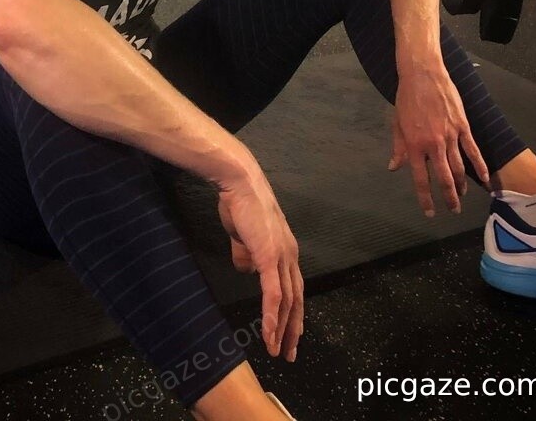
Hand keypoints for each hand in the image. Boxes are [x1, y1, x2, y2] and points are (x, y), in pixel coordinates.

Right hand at [217, 171, 303, 361]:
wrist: (240, 183)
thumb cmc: (240, 205)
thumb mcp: (244, 236)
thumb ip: (247, 254)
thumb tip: (247, 271)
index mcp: (286, 251)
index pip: (293, 289)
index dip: (292, 313)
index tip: (289, 334)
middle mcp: (290, 256)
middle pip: (296, 300)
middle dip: (293, 330)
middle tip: (289, 353)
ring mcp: (281, 257)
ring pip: (287, 301)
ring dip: (282, 329)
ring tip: (277, 350)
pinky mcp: (269, 257)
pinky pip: (273, 293)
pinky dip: (272, 316)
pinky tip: (269, 333)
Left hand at [389, 59, 489, 216]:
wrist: (422, 74)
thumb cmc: (406, 98)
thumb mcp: (397, 123)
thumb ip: (398, 148)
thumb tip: (394, 167)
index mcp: (414, 145)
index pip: (420, 179)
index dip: (425, 198)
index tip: (430, 212)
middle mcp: (433, 144)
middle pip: (444, 178)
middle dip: (449, 198)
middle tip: (452, 210)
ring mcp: (450, 136)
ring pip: (459, 167)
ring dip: (462, 185)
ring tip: (462, 197)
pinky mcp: (463, 126)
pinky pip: (473, 151)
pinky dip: (480, 166)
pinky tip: (485, 179)